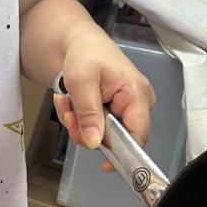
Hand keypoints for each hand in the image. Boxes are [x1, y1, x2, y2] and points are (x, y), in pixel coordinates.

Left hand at [54, 28, 154, 171]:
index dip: (123, 153)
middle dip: (87, 131)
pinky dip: (81, 121)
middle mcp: (138, 103)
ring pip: (104, 135)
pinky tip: (72, 105)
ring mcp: (127, 108)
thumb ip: (89, 113)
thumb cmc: (85, 52)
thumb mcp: (81, 81)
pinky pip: (98, 128)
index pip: (138, 135)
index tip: (105, 164)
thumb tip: (94, 142)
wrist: (77, 43)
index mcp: (137, 94)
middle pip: (118, 138)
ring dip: (79, 125)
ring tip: (67, 104)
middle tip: (69, 116)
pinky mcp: (115, 111)